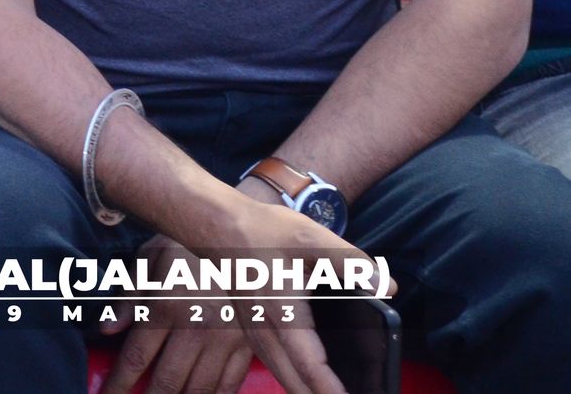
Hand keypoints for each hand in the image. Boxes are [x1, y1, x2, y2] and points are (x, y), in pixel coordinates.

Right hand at [112, 186, 392, 393]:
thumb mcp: (310, 238)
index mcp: (282, 313)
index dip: (331, 388)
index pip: (310, 364)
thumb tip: (387, 287)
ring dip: (306, 390)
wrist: (214, 224)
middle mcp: (264, 331)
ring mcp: (254, 332)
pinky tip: (306, 379)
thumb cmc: (260, 230)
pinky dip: (293, 378)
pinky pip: (273, 365)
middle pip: (295, 381)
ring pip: (282, 376)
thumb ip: (351, 263)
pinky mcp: (250, 328)